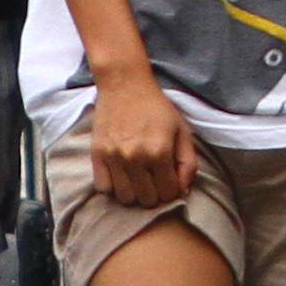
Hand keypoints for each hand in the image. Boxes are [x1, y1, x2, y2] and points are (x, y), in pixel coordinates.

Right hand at [89, 69, 198, 206]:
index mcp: (160, 151)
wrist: (125, 85)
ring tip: (138, 179)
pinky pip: (104, 188)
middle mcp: (135, 157)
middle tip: (154, 180)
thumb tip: (183, 192)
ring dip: (134, 193)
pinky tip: (121, 175)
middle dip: (155, 194)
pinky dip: (113, 187)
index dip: (173, 191)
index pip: (169, 194)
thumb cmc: (157, 108)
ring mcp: (114, 157)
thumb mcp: (182, 131)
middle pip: (147, 200)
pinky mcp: (97, 155)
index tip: (170, 181)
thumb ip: (188, 163)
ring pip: (125, 199)